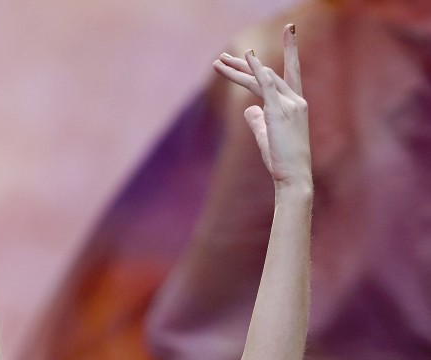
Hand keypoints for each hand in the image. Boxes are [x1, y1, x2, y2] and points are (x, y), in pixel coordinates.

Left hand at [214, 24, 311, 188]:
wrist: (293, 176)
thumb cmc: (281, 161)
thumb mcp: (266, 137)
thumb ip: (257, 120)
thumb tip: (247, 109)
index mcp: (296, 104)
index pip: (290, 72)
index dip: (290, 50)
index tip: (289, 30)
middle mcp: (296, 100)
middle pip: (267, 73)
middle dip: (244, 64)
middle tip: (224, 56)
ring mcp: (289, 103)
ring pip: (260, 78)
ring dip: (238, 68)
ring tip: (217, 61)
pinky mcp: (279, 110)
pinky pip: (266, 84)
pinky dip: (255, 68)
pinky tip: (247, 56)